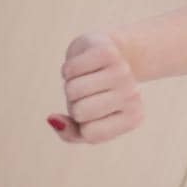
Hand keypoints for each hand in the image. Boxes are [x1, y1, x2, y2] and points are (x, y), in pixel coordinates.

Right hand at [48, 31, 144, 145]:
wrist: (113, 56)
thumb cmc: (97, 96)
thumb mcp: (88, 123)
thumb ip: (70, 134)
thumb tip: (53, 119)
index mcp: (133, 117)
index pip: (90, 133)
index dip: (81, 123)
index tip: (95, 112)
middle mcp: (132, 95)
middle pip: (80, 112)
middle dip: (75, 103)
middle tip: (89, 93)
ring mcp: (122, 72)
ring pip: (72, 90)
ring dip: (70, 84)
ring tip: (87, 79)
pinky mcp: (107, 52)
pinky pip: (70, 69)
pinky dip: (69, 68)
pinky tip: (85, 65)